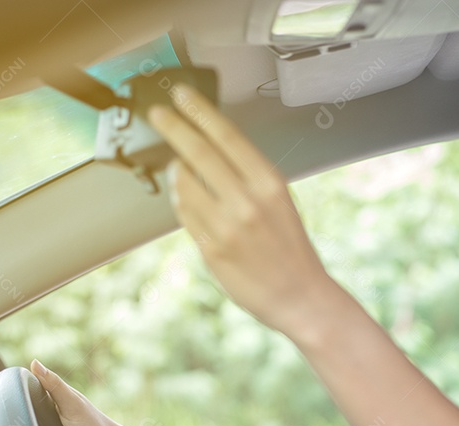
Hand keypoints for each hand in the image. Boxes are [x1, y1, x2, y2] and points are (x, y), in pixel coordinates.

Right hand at [30, 359, 121, 425]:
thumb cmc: (92, 424)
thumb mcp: (70, 403)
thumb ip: (54, 385)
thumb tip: (35, 363)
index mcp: (56, 393)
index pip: (30, 390)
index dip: (21, 403)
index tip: (21, 418)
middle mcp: (54, 405)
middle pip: (28, 414)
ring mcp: (55, 420)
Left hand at [146, 85, 339, 337]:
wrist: (300, 296)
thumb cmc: (291, 248)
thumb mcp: (279, 200)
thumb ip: (246, 176)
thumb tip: (206, 149)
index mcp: (270, 184)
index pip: (226, 136)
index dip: (199, 111)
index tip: (181, 96)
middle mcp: (247, 202)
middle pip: (197, 152)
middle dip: (172, 128)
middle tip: (158, 115)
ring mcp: (226, 227)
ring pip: (183, 184)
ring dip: (176, 171)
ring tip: (181, 169)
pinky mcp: (211, 250)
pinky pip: (184, 215)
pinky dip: (181, 202)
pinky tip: (188, 200)